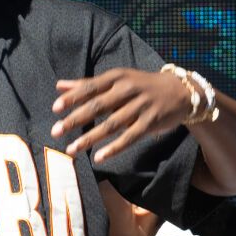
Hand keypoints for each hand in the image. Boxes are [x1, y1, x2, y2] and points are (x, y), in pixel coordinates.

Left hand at [51, 68, 192, 161]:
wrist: (180, 91)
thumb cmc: (140, 85)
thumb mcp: (117, 80)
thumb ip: (88, 84)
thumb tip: (59, 86)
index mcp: (116, 77)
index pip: (90, 87)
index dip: (73, 97)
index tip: (55, 108)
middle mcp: (128, 90)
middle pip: (98, 106)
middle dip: (75, 119)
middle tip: (56, 131)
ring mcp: (140, 106)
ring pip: (112, 124)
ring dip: (90, 138)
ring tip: (72, 149)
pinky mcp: (150, 122)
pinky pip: (130, 137)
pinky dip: (114, 148)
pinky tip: (98, 157)